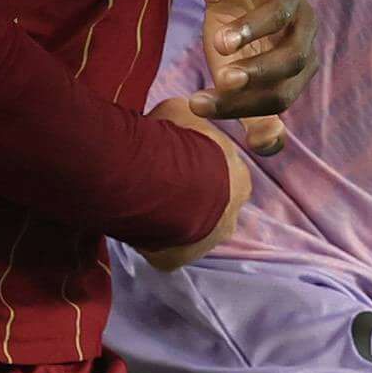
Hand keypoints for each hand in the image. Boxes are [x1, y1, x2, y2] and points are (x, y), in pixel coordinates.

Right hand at [137, 102, 253, 269]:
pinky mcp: (174, 260)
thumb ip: (183, 117)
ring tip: (142, 202)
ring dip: (170, 220)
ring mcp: (203, 244)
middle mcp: (228, 217)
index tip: (175, 160)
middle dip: (187, 198)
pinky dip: (149, 239)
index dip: (199, 167)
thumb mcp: (181, 112)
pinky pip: (161, 250)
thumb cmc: (178, 142)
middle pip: (208, 208)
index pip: (223, 177)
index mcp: (238, 182)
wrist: (160, 183)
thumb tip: (174, 115)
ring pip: (186, 232)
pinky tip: (133, 222)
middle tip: (157, 183)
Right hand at [198, 0, 313, 140]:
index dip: (242, 105)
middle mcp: (303, 28)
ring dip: (250, 29)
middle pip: (292, 57)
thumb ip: (254, 111)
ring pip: (279, 13)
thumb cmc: (241, 33)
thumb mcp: (243, 74)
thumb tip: (270, 146)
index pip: (280, 95)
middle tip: (224, 78)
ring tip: (218, 40)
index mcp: (300, 63)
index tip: (198, 104)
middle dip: (259, 71)